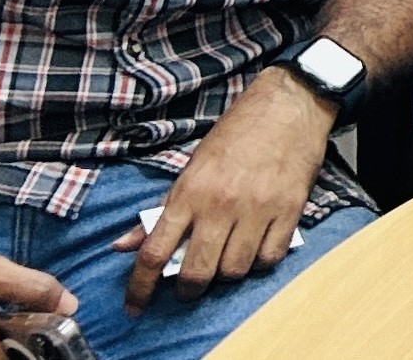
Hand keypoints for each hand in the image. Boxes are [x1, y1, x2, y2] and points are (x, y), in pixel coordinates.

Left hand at [112, 68, 334, 313]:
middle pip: (197, 272)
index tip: (133, 307)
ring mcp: (257, 209)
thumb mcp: (191, 167)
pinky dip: (260, 262)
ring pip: (235, 270)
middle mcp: (221, 205)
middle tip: (190, 287)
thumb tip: (123, 245)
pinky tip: (256, 249)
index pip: (155, 251)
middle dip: (189, 290)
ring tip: (226, 260)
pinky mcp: (289, 210)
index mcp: (190, 192)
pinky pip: (270, 258)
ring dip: (226, 274)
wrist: (288, 105)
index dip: (139, 287)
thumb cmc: (236, 135)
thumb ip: (162, 209)